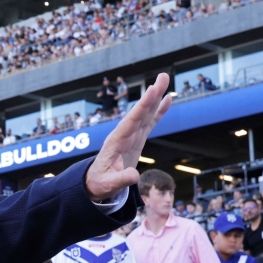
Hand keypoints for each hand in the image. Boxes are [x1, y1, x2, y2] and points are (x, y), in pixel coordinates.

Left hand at [84, 73, 171, 200]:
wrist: (95, 182)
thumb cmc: (100, 183)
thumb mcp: (109, 185)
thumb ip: (121, 180)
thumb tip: (134, 176)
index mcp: (116, 142)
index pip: (131, 121)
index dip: (142, 107)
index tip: (152, 91)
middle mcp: (124, 134)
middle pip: (140, 111)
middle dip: (151, 95)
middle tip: (163, 77)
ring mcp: (131, 135)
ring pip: (145, 113)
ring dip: (156, 97)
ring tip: (165, 79)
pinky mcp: (137, 139)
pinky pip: (149, 122)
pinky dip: (158, 111)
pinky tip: (167, 99)